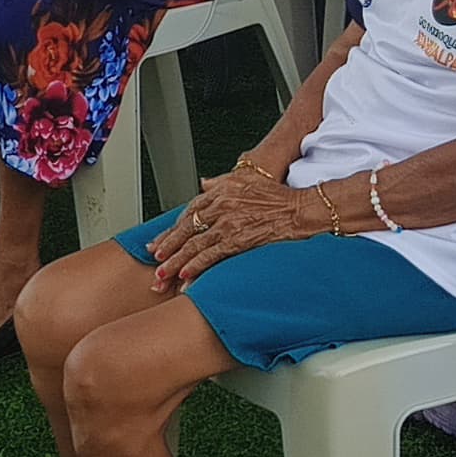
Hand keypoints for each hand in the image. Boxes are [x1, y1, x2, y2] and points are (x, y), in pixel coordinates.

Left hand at [148, 162, 324, 288]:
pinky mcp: (239, 239)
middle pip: (187, 228)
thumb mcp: (248, 180)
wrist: (302, 209)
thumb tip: (204, 182)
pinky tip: (186, 277)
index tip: (160, 242)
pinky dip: (197, 267)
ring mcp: (229, 222)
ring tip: (163, 275)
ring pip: (195, 244)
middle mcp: (221, 204)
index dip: (172, 229)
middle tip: (154, 261)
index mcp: (221, 190)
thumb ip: (222, 182)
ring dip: (176, 261)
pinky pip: (212, 255)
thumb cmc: (278, 197)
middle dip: (168, 247)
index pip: (189, 212)